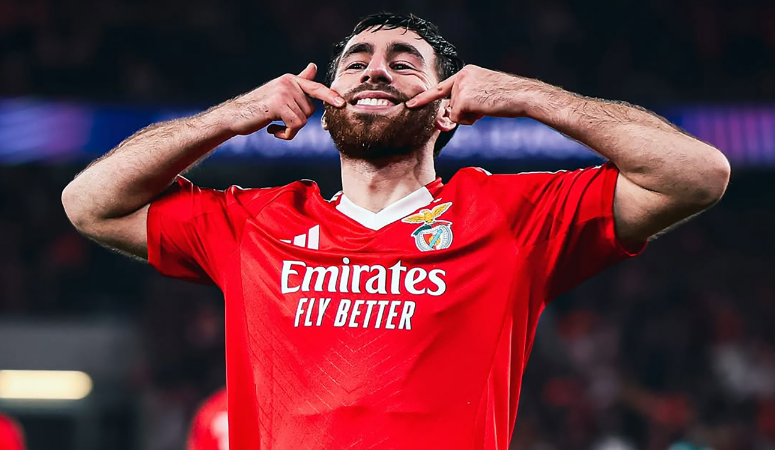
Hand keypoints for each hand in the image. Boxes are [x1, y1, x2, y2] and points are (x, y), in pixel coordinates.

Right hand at [224, 63, 344, 139]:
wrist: (234, 116)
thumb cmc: (258, 107)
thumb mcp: (280, 93)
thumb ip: (299, 82)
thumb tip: (313, 67)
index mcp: (291, 79)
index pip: (316, 88)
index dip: (330, 96)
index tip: (342, 104)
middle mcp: (288, 82)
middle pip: (310, 110)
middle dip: (298, 121)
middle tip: (279, 121)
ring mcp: (282, 92)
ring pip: (303, 120)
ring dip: (290, 129)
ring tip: (274, 125)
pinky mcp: (277, 104)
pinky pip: (295, 125)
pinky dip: (286, 134)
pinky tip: (272, 131)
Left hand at [406, 65, 527, 124]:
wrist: (522, 96)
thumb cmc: (507, 98)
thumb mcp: (483, 93)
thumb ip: (464, 101)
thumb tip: (447, 119)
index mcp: (466, 72)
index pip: (441, 88)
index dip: (424, 98)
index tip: (410, 104)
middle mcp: (461, 76)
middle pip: (450, 106)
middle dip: (463, 114)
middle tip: (484, 107)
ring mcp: (461, 86)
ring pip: (454, 113)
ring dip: (469, 117)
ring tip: (487, 106)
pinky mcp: (463, 98)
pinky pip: (457, 118)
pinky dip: (469, 120)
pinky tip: (485, 110)